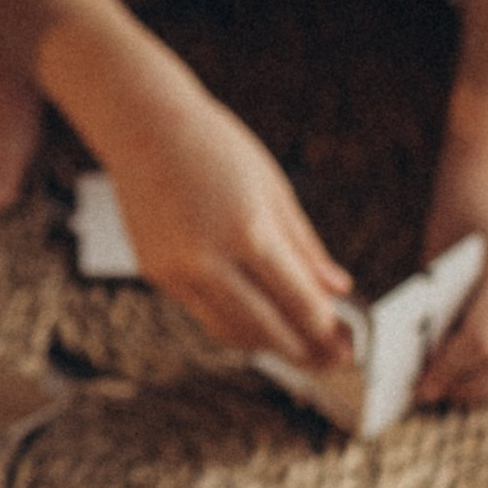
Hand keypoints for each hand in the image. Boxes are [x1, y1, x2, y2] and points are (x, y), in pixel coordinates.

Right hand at [102, 75, 352, 366]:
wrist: (142, 125)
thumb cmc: (214, 145)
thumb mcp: (274, 189)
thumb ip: (306, 246)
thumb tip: (337, 289)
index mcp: (249, 232)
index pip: (299, 302)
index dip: (326, 331)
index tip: (345, 345)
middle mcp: (209, 260)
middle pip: (265, 329)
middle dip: (302, 351)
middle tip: (329, 362)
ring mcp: (177, 271)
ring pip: (229, 331)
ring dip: (266, 344)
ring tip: (295, 346)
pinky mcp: (155, 274)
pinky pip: (201, 313)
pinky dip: (232, 322)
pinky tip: (255, 320)